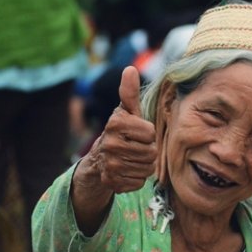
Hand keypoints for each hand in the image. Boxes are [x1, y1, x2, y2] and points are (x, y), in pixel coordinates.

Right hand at [86, 65, 156, 193]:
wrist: (100, 158)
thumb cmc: (120, 131)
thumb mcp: (126, 111)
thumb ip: (130, 92)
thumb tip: (130, 69)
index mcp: (115, 123)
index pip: (151, 133)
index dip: (148, 134)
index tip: (138, 133)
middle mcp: (110, 144)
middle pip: (150, 153)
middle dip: (148, 151)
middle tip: (136, 147)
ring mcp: (110, 165)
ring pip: (147, 168)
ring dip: (144, 164)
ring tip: (133, 157)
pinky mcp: (112, 182)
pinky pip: (139, 182)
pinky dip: (137, 177)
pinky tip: (127, 170)